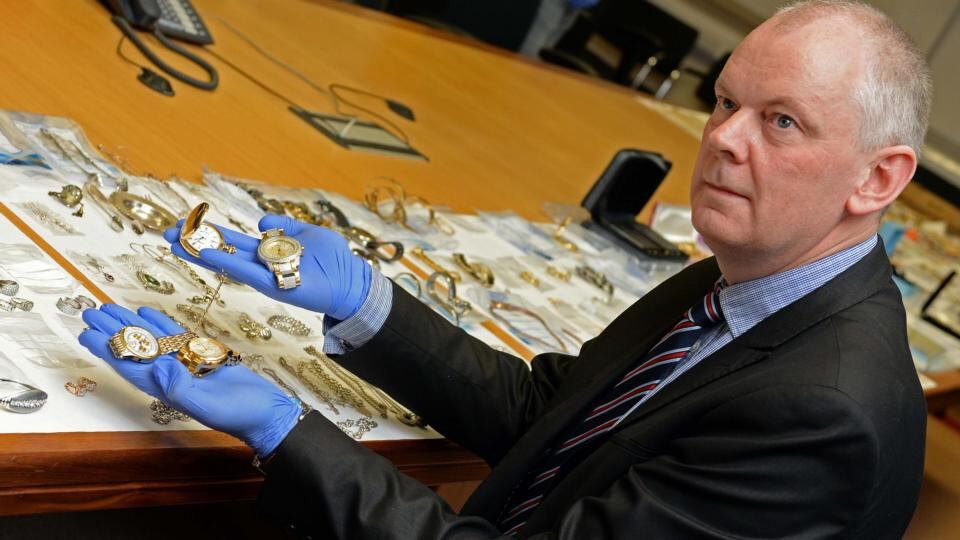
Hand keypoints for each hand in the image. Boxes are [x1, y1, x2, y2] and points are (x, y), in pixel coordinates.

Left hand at [78, 304, 301, 456]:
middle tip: (91, 311)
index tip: (87, 333)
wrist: (267, 412)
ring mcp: (187, 364)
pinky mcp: (205, 356)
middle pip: (136, 348)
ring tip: (112, 307)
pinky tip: (148, 313)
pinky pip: (177, 336)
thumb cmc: (240, 415)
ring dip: (132, 323)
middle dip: (113, 331)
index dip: (108, 350)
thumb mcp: (208, 405)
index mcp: (167, 389)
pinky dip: (162, 324)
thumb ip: (181, 388)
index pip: (130, 366)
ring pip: (153, 338)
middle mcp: (172, 375)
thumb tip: (158, 366)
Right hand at [163, 215, 371, 319]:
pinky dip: (227, 263)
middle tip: (165, 233)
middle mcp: (260, 265)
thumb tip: (263, 221)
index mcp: (266, 252)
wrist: (351, 282)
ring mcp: (265, 276)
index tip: (184, 225)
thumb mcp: (306, 233)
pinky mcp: (274, 285)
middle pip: (222, 251)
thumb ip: (284, 227)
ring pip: (227, 262)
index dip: (208, 233)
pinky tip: (206, 254)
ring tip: (175, 243)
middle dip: (194, 242)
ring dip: (201, 252)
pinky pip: (247, 272)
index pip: (231, 242)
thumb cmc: (332, 259)